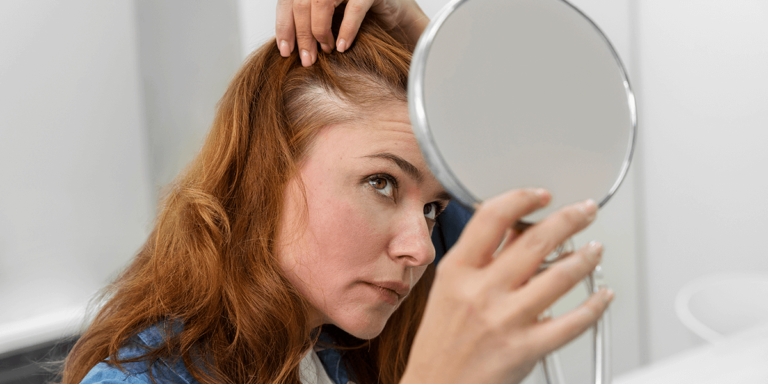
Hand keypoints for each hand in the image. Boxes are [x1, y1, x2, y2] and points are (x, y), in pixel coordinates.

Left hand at [275, 0, 428, 66]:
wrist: (391, 7)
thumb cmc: (356, 12)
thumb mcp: (327, 16)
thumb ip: (306, 20)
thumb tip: (285, 44)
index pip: (289, 1)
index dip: (285, 26)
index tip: (285, 51)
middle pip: (302, 3)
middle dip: (302, 34)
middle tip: (306, 59)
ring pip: (321, 3)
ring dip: (319, 31)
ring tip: (324, 51)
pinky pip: (354, 9)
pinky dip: (346, 30)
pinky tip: (341, 47)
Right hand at [402, 189, 612, 383]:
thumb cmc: (441, 342)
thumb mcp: (449, 290)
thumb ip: (481, 258)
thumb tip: (516, 228)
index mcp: (457, 271)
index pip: (492, 218)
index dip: (522, 199)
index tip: (541, 195)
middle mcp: (482, 291)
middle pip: (535, 241)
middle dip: (569, 219)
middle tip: (585, 211)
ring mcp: (505, 320)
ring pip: (560, 276)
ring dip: (586, 257)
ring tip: (594, 249)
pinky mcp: (526, 348)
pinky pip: (573, 322)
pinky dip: (595, 305)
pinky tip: (601, 295)